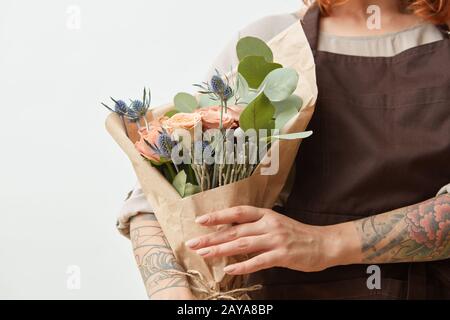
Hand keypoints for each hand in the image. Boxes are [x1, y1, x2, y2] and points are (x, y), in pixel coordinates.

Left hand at [185, 206, 340, 274]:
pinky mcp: (282, 255)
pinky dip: (243, 266)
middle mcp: (268, 224)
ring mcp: (275, 239)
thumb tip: (231, 231)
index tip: (200, 220)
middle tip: (193, 243)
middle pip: (235, 230)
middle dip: (211, 237)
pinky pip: (259, 261)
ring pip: (243, 245)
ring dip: (221, 250)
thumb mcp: (275, 223)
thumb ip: (255, 226)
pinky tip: (229, 270)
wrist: (324, 243)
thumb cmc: (296, 234)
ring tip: (204, 255)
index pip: (238, 212)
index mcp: (265, 214)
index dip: (218, 216)